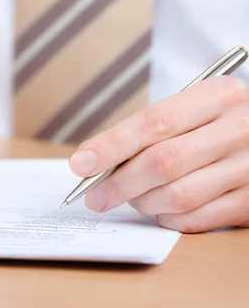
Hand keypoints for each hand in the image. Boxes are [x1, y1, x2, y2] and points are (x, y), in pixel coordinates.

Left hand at [68, 76, 248, 232]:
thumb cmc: (214, 122)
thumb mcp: (192, 108)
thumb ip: (149, 130)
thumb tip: (94, 164)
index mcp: (219, 95)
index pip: (154, 122)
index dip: (112, 145)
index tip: (81, 163)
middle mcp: (239, 129)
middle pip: (162, 162)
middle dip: (118, 183)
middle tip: (94, 196)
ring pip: (177, 196)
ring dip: (142, 202)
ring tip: (132, 198)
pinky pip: (195, 219)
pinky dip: (167, 218)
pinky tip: (160, 209)